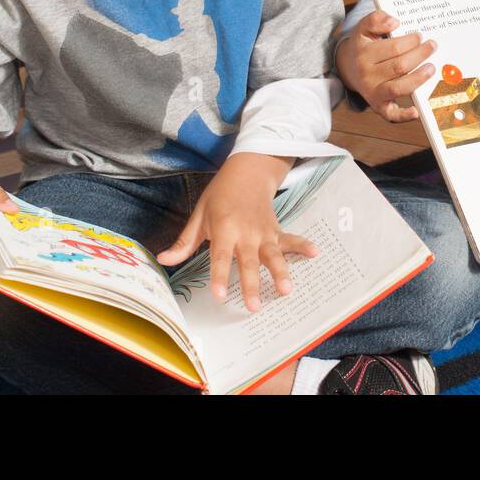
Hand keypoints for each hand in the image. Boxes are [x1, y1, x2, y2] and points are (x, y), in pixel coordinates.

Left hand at [156, 153, 317, 311]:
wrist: (247, 172)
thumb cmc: (220, 196)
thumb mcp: (199, 215)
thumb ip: (185, 241)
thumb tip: (164, 259)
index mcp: (224, 228)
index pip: (220, 256)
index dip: (220, 276)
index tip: (219, 296)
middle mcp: (246, 232)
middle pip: (249, 261)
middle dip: (252, 284)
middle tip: (254, 307)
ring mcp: (264, 232)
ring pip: (273, 254)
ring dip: (281, 272)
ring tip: (287, 290)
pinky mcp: (276, 230)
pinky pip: (290, 240)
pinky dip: (303, 245)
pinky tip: (315, 252)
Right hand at [335, 10, 436, 122]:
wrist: (346, 69)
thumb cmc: (362, 46)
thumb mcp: (363, 28)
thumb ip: (376, 19)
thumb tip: (394, 22)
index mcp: (364, 54)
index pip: (394, 48)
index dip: (411, 41)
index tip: (420, 36)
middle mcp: (367, 75)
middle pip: (399, 66)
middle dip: (420, 55)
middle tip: (431, 47)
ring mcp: (373, 92)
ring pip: (399, 88)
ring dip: (418, 79)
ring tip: (431, 68)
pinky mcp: (378, 106)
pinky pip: (391, 115)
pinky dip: (404, 115)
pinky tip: (416, 111)